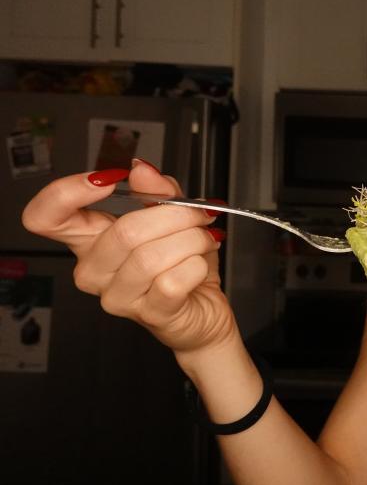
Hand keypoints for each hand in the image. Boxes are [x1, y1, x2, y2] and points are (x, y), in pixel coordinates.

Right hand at [21, 160, 237, 353]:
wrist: (203, 309)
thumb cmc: (181, 264)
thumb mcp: (173, 217)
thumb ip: (158, 191)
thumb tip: (142, 170)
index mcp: (89, 240)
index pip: (44, 217)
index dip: (66, 192)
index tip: (109, 179)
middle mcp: (94, 270)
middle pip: (124, 232)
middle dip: (176, 215)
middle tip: (198, 215)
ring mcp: (117, 297)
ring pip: (151, 257)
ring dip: (192, 239)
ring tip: (204, 239)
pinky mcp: (148, 314)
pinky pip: (172, 281)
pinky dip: (197, 265)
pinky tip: (199, 265)